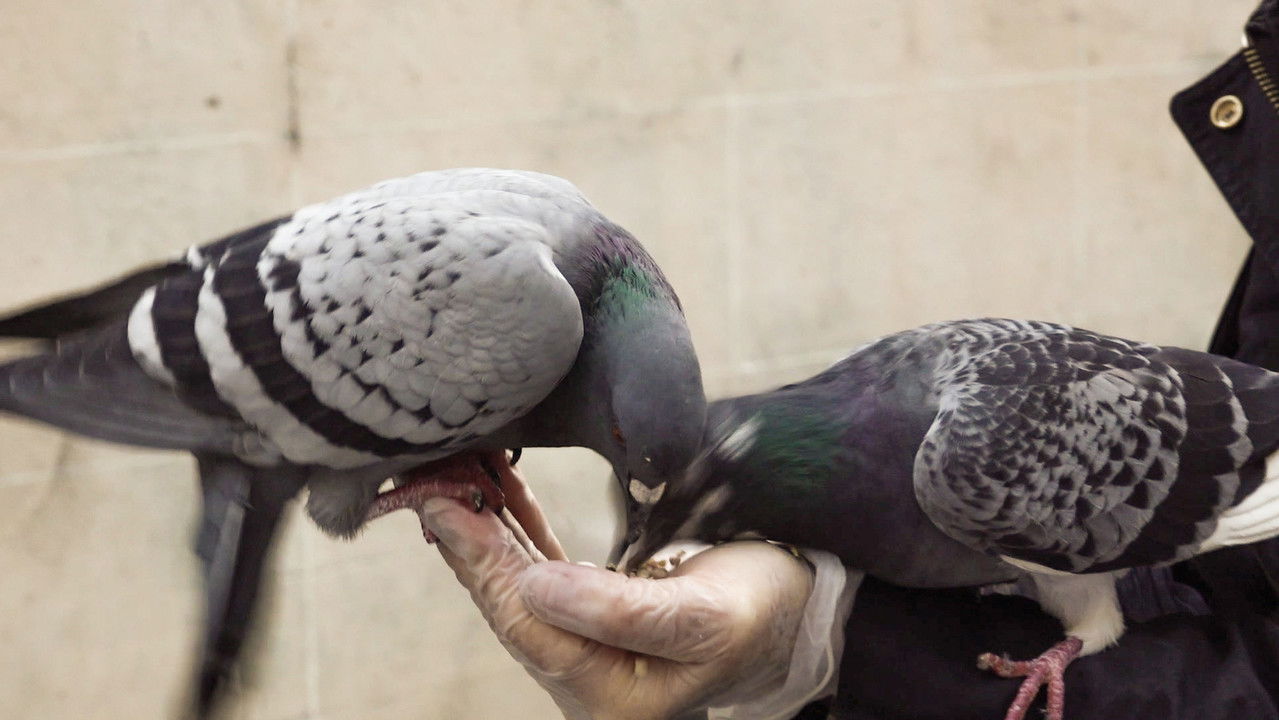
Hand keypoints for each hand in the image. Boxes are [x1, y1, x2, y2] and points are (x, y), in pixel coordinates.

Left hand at [417, 467, 815, 719]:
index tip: (441, 507)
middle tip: (426, 480)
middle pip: (511, 604)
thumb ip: (618, 612)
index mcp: (609, 693)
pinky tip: (497, 489)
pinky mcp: (604, 608)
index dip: (481, 563)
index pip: (526, 623)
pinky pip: (546, 565)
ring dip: (484, 529)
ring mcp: (593, 644)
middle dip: (466, 541)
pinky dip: (519, 526)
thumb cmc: (762, 614)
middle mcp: (590, 676)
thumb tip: (533, 588)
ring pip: (521, 580)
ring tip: (450, 476)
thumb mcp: (701, 617)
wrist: (802, 608)